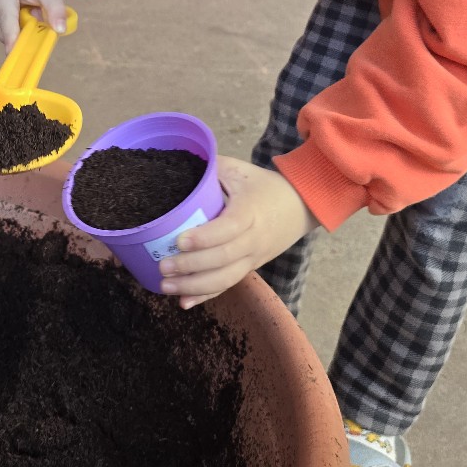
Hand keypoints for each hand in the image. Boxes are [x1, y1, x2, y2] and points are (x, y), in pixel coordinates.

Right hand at [0, 0, 67, 51]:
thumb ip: (55, 8)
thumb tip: (59, 30)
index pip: (7, 21)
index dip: (11, 38)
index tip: (14, 54)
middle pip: (5, 32)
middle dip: (21, 37)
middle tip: (40, 35)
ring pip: (7, 35)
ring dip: (22, 34)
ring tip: (36, 19)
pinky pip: (10, 33)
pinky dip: (22, 33)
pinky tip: (32, 22)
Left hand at [158, 159, 315, 309]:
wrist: (302, 207)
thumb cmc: (265, 186)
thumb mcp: (240, 170)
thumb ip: (211, 167)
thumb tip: (178, 163)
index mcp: (251, 212)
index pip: (228, 229)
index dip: (204, 238)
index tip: (179, 241)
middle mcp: (254, 239)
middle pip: (224, 259)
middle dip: (191, 266)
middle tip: (164, 265)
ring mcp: (253, 257)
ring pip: (225, 278)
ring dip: (194, 286)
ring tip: (166, 285)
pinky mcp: (251, 267)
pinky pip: (228, 285)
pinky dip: (206, 296)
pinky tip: (184, 303)